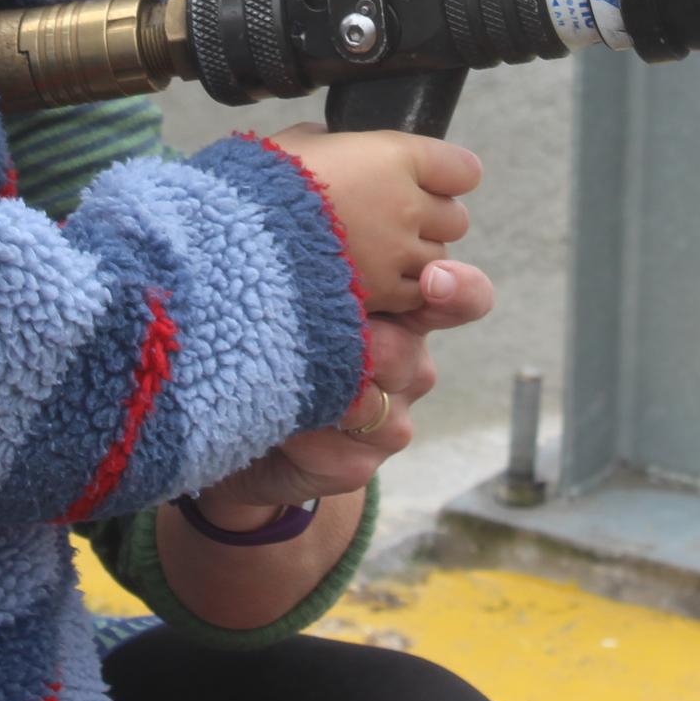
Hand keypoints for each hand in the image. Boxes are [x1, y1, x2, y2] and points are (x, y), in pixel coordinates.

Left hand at [191, 258, 495, 517]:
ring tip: (275, 379)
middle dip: (354, 345)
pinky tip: (278, 424)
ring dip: (320, 390)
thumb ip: (320, 268)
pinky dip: (301, 432)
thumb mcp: (292, 289)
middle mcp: (409, 362)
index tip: (433, 279)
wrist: (237, 420)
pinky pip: (340, 449)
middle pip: (404, 350)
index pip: (462, 296)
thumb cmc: (268, 335)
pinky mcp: (362, 464)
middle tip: (308, 339)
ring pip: (373, 402)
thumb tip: (318, 236)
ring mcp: (392, 417)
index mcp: (403, 309)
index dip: (457, 288)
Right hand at [270, 127, 478, 314]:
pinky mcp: (382, 294)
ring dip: (415, 257)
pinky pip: (414, 295)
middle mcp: (406, 204)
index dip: (445, 176)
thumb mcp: (298, 144)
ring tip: (376, 253)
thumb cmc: (260, 185)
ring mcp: (397, 253)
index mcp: (394, 156)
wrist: (235, 240)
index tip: (430, 180)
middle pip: (454, 218)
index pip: (461, 169)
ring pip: (439, 259)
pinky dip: (400, 291)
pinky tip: (367, 279)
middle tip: (394, 221)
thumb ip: (332, 144)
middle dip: (430, 220)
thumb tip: (334, 144)